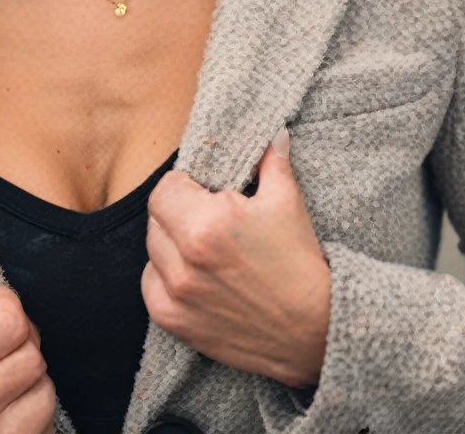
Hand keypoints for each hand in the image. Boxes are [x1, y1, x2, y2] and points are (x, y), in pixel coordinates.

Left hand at [141, 126, 330, 387]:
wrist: (314, 332)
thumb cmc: (299, 264)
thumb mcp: (286, 202)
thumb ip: (270, 160)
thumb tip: (271, 132)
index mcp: (204, 224)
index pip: (165, 188)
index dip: (184, 185)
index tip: (203, 190)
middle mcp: (182, 261)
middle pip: (156, 218)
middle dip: (177, 211)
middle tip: (206, 216)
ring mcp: (175, 295)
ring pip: (152, 251)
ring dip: (170, 243)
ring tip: (204, 246)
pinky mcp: (174, 322)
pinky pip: (151, 286)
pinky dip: (165, 277)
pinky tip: (195, 274)